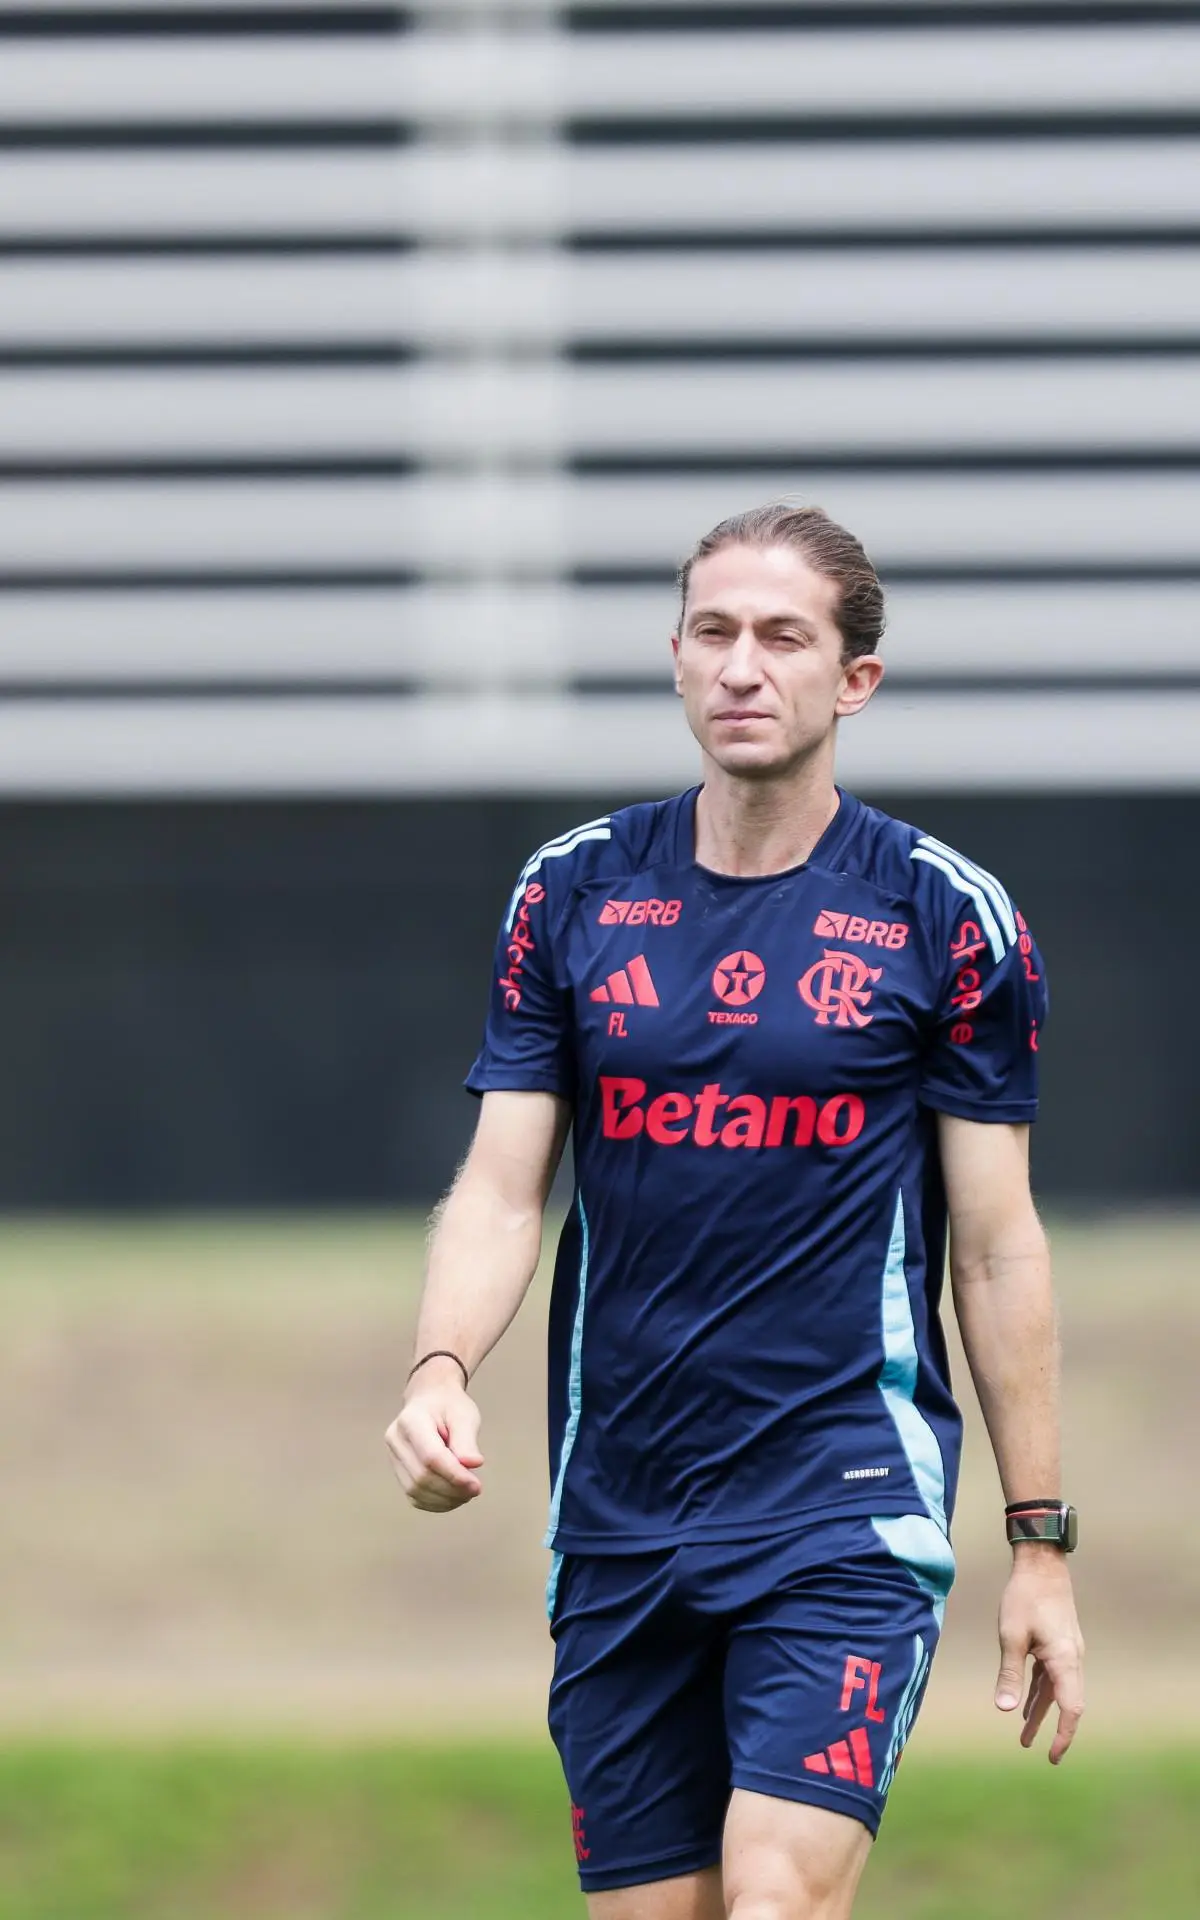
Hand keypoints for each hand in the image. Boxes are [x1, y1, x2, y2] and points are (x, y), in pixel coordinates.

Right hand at [384, 1362, 484, 1512]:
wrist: (430, 1399)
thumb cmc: (449, 1405)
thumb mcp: (464, 1415)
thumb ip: (466, 1441)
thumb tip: (472, 1465)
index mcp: (411, 1420)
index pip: (431, 1456)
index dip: (454, 1475)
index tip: (476, 1485)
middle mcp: (396, 1439)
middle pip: (422, 1476)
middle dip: (451, 1489)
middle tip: (475, 1488)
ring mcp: (393, 1457)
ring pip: (416, 1490)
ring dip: (445, 1499)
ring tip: (466, 1493)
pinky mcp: (398, 1471)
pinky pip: (414, 1496)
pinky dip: (436, 1503)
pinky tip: (454, 1497)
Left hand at [995, 1549, 1084, 1763]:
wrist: (1041, 1564)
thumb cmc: (1025, 1597)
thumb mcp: (1011, 1636)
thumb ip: (1010, 1673)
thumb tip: (1005, 1709)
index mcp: (1065, 1660)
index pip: (1071, 1708)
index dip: (1063, 1734)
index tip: (1053, 1755)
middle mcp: (1072, 1659)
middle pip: (1067, 1703)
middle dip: (1052, 1728)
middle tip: (1040, 1753)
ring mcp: (1067, 1651)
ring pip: (1057, 1690)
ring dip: (1042, 1711)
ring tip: (1025, 1736)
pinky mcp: (1059, 1643)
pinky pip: (1052, 1676)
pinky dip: (1040, 1692)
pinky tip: (1026, 1704)